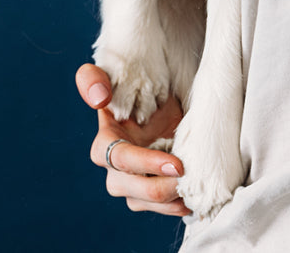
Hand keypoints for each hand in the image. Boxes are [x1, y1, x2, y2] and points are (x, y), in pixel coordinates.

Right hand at [77, 63, 191, 216]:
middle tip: (193, 176)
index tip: (178, 164)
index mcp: (103, 146)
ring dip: (176, 198)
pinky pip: (165, 209)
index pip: (122, 160)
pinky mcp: (148, 201)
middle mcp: (114, 173)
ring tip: (196, 183)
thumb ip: (93, 80)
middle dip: (168, 186)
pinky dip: (182, 203)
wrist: (159, 110)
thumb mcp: (114, 79)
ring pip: (154, 204)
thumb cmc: (136, 93)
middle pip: (140, 190)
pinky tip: (194, 192)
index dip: (149, 164)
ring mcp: (131, 190)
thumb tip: (98, 98)